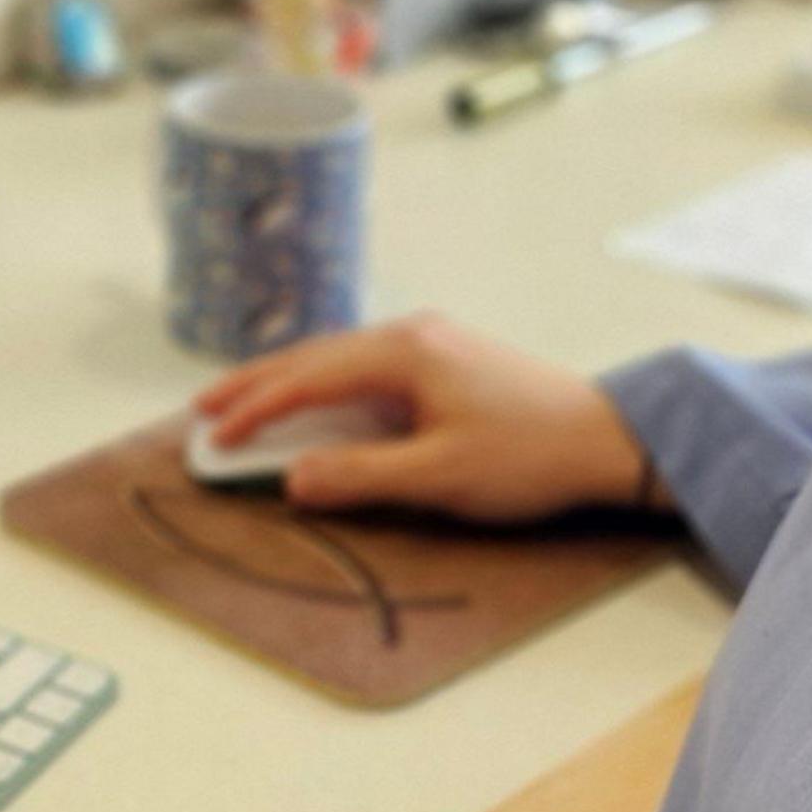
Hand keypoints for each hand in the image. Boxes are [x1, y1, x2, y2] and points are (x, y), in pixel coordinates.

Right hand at [188, 311, 662, 522]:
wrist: (607, 438)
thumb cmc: (528, 456)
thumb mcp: (439, 477)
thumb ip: (361, 476)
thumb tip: (294, 477)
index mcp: (405, 352)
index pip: (309, 379)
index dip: (256, 410)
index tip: (214, 437)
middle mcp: (413, 334)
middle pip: (316, 355)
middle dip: (257, 382)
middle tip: (204, 406)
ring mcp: (433, 341)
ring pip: (340, 356)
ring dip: (290, 380)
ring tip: (245, 400)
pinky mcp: (449, 357)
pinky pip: (367, 364)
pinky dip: (327, 382)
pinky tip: (317, 400)